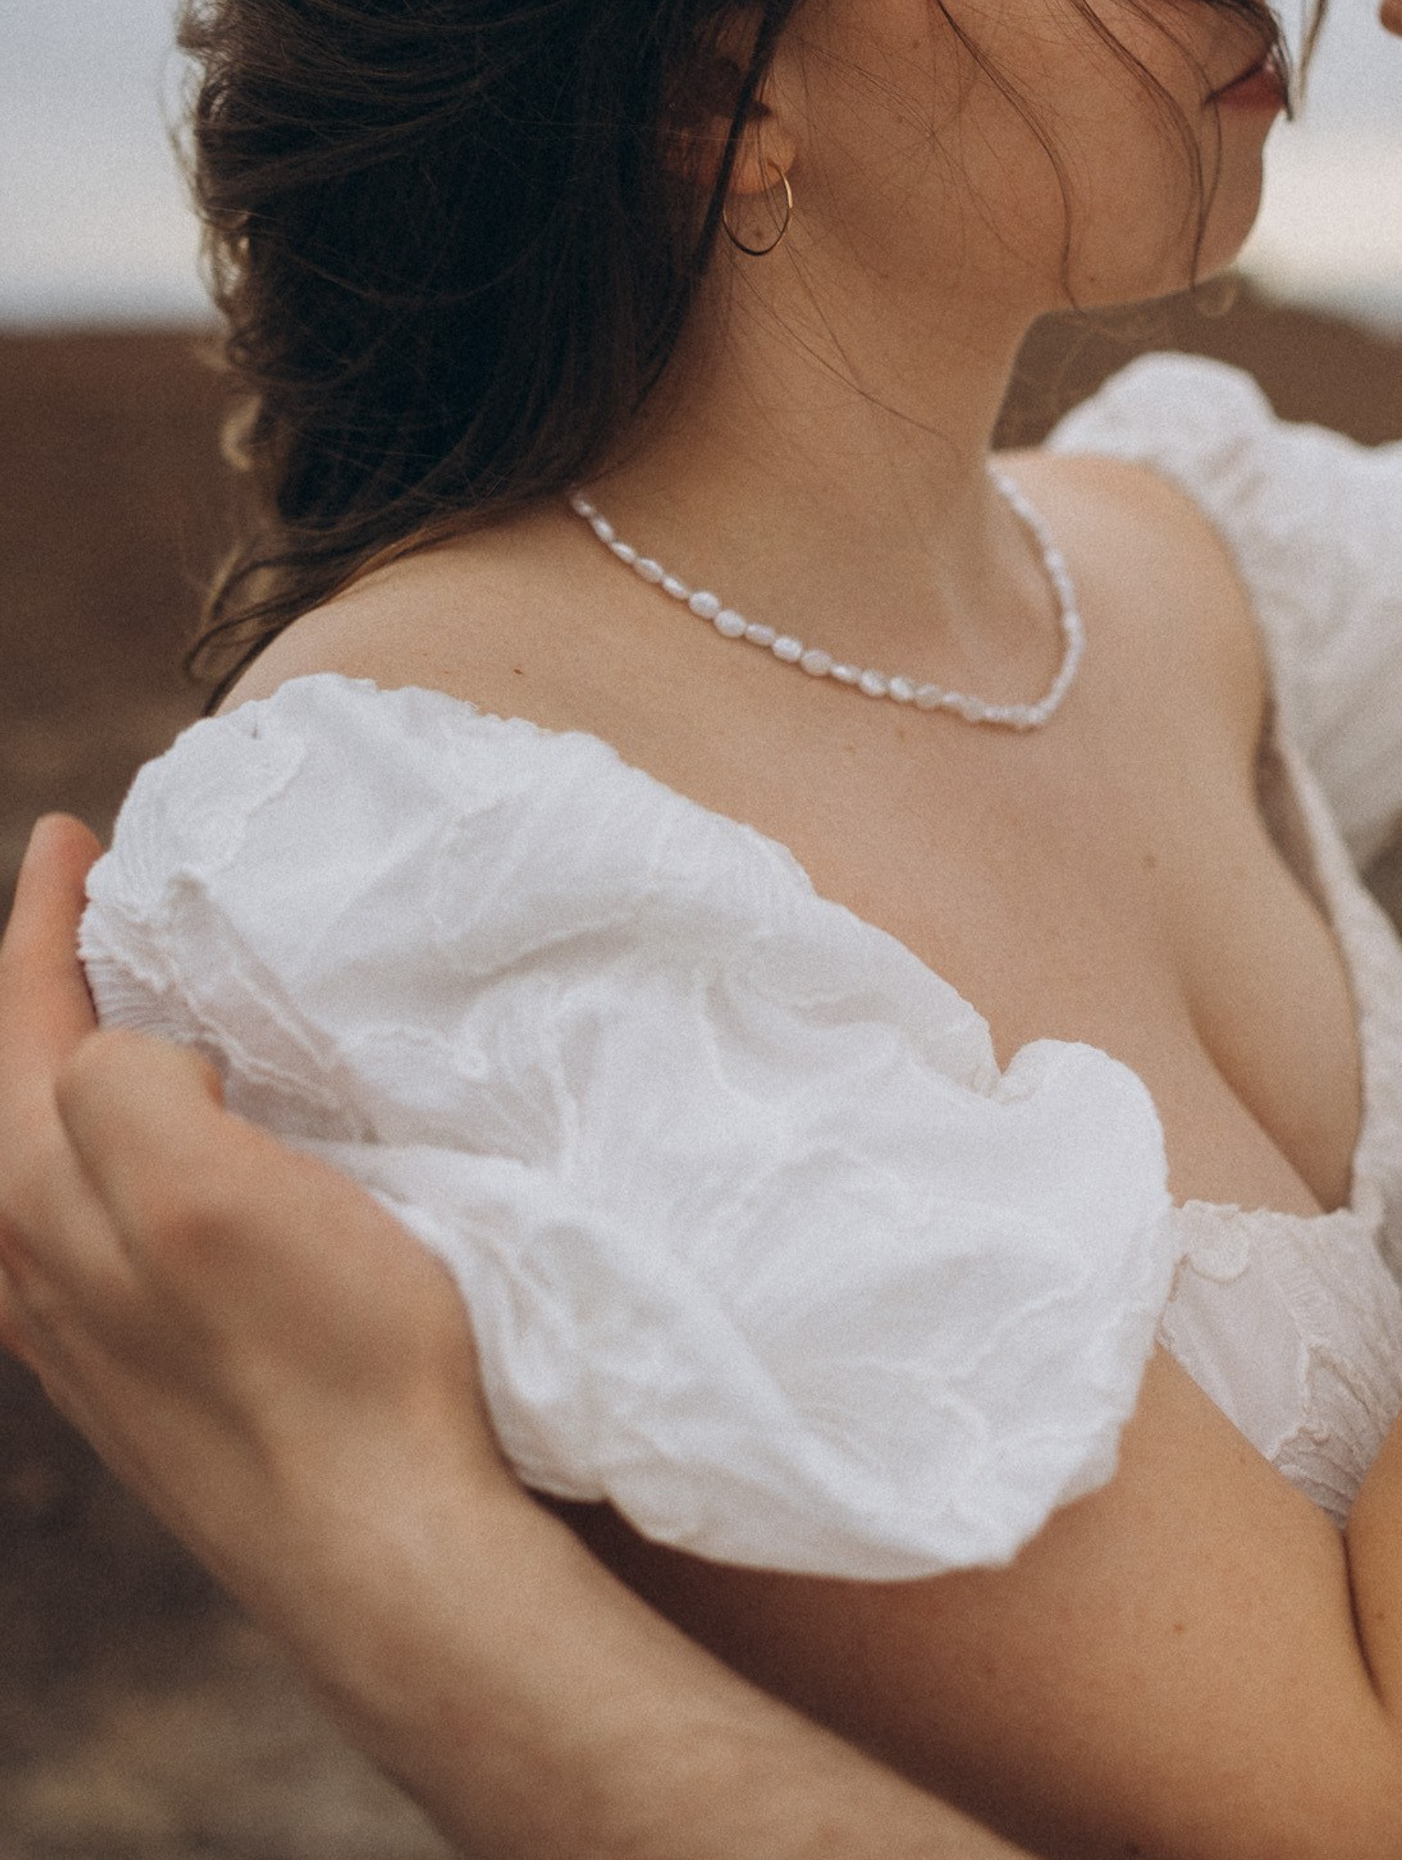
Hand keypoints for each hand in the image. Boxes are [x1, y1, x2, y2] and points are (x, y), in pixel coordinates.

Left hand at [0, 816, 507, 1616]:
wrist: (385, 1547)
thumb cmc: (316, 1354)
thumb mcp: (200, 1177)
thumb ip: (125, 1081)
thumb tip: (134, 1049)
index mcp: (37, 1204)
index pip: (18, 1021)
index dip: (43, 918)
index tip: (70, 833)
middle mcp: (38, 1272)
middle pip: (17, 1091)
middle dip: (47, 988)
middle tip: (94, 903)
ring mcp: (90, 1337)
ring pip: (50, 1161)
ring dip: (81, 1067)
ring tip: (136, 1006)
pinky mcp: (154, 1376)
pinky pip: (100, 1221)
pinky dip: (120, 1144)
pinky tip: (179, 1155)